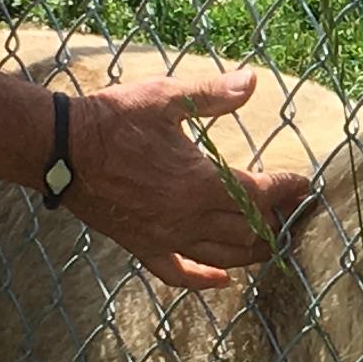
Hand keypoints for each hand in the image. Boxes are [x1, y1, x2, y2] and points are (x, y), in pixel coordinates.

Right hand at [69, 72, 317, 289]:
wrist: (61, 148)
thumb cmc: (114, 120)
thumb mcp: (166, 99)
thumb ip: (212, 95)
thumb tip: (252, 81)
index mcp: (199, 182)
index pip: (259, 195)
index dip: (285, 191)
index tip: (301, 184)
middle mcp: (187, 218)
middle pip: (248, 232)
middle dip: (276, 222)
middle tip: (291, 212)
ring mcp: (164, 237)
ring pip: (222, 257)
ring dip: (252, 253)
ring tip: (271, 242)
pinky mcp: (141, 247)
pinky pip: (177, 274)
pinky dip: (203, 279)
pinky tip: (222, 280)